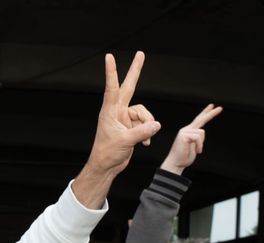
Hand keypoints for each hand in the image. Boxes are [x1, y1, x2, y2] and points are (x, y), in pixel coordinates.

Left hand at [84, 52, 161, 175]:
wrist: (106, 167)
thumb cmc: (107, 154)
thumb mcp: (125, 142)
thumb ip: (142, 132)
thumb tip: (157, 124)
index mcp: (109, 111)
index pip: (111, 87)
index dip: (112, 72)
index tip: (109, 56)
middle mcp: (116, 111)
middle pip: (129, 87)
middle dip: (135, 71)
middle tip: (141, 53)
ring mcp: (124, 118)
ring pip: (144, 112)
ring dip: (147, 124)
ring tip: (143, 139)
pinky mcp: (130, 126)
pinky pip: (146, 123)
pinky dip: (147, 133)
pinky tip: (144, 144)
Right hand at [160, 104, 223, 174]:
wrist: (176, 163)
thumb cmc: (184, 157)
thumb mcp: (195, 146)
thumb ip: (198, 139)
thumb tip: (201, 133)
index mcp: (189, 132)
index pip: (199, 120)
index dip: (206, 113)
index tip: (212, 106)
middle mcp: (186, 130)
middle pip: (201, 119)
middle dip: (211, 113)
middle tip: (220, 108)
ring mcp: (184, 132)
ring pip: (202, 132)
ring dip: (201, 143)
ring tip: (197, 151)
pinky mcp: (184, 135)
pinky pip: (198, 137)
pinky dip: (199, 145)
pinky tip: (197, 151)